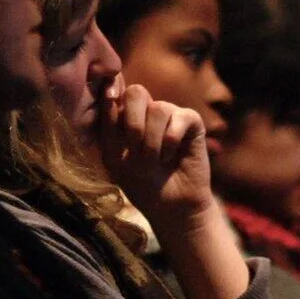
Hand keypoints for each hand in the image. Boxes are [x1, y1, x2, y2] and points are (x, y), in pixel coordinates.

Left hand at [98, 83, 212, 230]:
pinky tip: (170, 157)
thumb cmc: (140, 183)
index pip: (113, 95)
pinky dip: (171, 143)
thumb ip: (108, 125)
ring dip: (153, 142)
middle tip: (135, 151)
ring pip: (158, 109)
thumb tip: (109, 93)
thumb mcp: (114, 157)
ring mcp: (169, 113)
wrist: (171, 206)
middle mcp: (146, 110)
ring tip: (155, 161)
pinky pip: (179, 119)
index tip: (111, 133)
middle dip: (133, 125)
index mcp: (124, 115)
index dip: (111, 106)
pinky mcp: (191, 121)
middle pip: (136, 92)